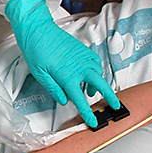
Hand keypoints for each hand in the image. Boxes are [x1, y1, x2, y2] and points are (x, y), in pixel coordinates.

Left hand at [5, 0, 119, 128]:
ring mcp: (82, 57)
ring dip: (98, 84)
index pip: (79, 100)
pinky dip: (96, 69)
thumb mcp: (40, 74)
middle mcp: (79, 67)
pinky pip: (96, 61)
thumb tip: (64, 101)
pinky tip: (89, 73)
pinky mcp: (82, 49)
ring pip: (98, 73)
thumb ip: (54, 89)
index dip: (87, 113)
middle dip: (110, 97)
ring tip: (89, 90)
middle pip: (100, 85)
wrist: (37, 29)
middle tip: (115, 106)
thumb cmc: (35, 50)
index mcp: (67, 76)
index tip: (93, 123)